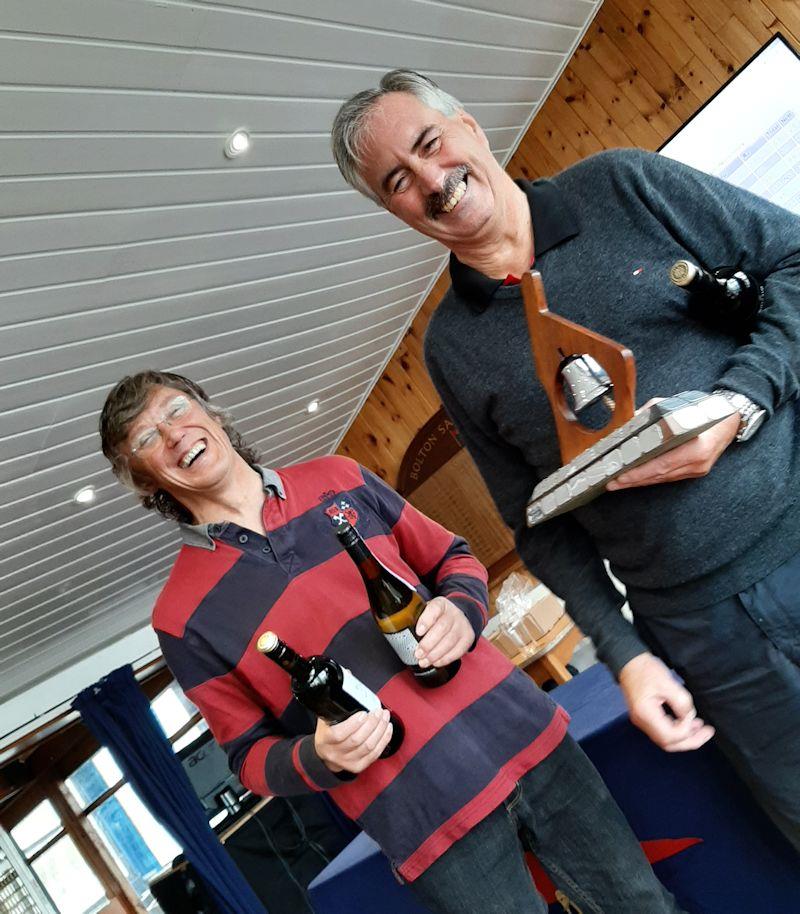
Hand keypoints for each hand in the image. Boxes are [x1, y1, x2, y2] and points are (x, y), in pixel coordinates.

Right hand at [314, 709, 393, 772]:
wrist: (325, 753)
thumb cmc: (327, 733)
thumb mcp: (325, 719)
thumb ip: (335, 707)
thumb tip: (348, 687)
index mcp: (325, 740)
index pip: (339, 734)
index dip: (354, 723)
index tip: (364, 712)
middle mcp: (335, 753)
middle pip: (357, 740)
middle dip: (372, 723)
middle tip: (378, 712)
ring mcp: (347, 762)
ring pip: (368, 747)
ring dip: (380, 730)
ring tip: (385, 717)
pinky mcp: (358, 766)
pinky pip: (375, 754)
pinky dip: (384, 740)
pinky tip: (387, 729)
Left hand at [414, 596, 473, 667]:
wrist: (458, 616)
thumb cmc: (437, 617)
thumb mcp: (427, 611)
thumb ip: (416, 617)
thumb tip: (399, 628)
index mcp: (441, 604)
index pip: (435, 608)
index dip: (426, 620)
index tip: (418, 631)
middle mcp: (453, 613)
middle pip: (442, 628)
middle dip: (428, 643)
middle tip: (418, 653)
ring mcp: (462, 625)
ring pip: (450, 641)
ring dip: (435, 654)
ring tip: (424, 661)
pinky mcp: (468, 638)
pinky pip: (458, 651)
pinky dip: (445, 659)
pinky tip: (436, 662)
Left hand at [606, 403, 738, 490]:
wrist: (729, 420)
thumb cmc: (702, 411)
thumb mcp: (674, 406)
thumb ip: (651, 414)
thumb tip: (628, 420)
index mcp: (697, 447)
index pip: (663, 464)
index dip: (640, 472)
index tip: (621, 476)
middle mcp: (698, 463)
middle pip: (660, 476)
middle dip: (633, 481)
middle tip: (612, 483)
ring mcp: (698, 470)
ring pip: (663, 479)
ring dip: (639, 482)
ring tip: (618, 483)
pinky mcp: (695, 471)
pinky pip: (669, 477)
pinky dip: (651, 478)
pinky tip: (636, 479)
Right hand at [618, 652, 714, 751]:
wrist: (628, 662)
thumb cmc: (646, 669)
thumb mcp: (667, 682)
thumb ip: (681, 702)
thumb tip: (689, 717)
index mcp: (646, 714)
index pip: (670, 735)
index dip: (686, 730)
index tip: (695, 716)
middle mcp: (642, 722)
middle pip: (668, 743)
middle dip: (690, 741)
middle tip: (707, 732)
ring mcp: (641, 721)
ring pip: (665, 740)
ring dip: (684, 737)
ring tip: (701, 728)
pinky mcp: (644, 717)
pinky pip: (662, 731)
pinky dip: (676, 730)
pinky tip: (687, 722)